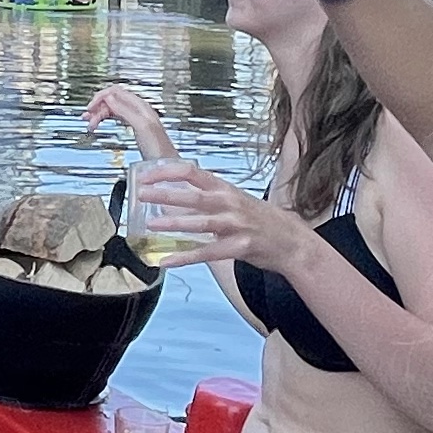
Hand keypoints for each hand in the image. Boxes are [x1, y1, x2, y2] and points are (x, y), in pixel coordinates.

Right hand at [82, 84, 177, 165]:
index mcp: (140, 106)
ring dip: (99, 114)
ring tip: (89, 124)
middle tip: (86, 118)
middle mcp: (138, 109)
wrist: (167, 166)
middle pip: (112, 99)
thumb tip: (108, 97)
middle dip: (97, 106)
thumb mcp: (141, 127)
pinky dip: (105, 119)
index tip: (89, 108)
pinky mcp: (134, 128)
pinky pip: (116, 117)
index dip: (100, 97)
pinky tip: (99, 125)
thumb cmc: (160, 150)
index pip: (115, 91)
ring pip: (112, 109)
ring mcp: (136, 118)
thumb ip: (125, 110)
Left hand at [132, 161, 305, 270]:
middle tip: (140, 193)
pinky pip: (209, 253)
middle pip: (194, 195)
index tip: (145, 175)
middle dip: (165, 194)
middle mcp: (230, 203)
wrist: (292, 241)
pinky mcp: (240, 246)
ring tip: (151, 224)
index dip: (168, 172)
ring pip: (201, 222)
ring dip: (174, 223)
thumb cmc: (258, 220)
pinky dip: (186, 257)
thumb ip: (207, 198)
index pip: (192, 172)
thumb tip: (174, 198)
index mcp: (225, 188)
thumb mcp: (234, 201)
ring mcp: (236, 224)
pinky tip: (167, 261)